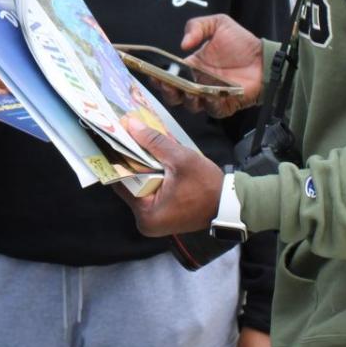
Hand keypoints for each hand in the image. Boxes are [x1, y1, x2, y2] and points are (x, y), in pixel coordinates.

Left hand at [117, 113, 224, 236]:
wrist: (230, 204)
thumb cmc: (207, 184)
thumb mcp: (181, 159)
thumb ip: (154, 141)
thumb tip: (130, 124)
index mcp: (145, 213)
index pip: (121, 181)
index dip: (119, 158)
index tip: (114, 139)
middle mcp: (144, 222)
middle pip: (130, 184)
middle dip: (132, 161)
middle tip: (127, 137)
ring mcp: (153, 220)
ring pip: (140, 186)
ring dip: (143, 168)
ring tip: (139, 143)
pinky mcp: (162, 215)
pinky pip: (150, 191)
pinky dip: (152, 176)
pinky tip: (153, 158)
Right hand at [149, 14, 264, 117]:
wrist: (264, 57)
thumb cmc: (241, 42)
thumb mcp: (218, 24)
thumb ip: (197, 27)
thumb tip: (182, 45)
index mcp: (191, 67)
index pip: (167, 76)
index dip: (157, 76)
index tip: (153, 71)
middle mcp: (197, 83)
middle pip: (174, 95)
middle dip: (167, 90)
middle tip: (167, 83)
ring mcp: (210, 96)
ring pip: (191, 105)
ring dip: (187, 99)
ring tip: (190, 90)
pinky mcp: (225, 105)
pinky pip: (213, 110)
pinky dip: (211, 104)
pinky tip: (212, 96)